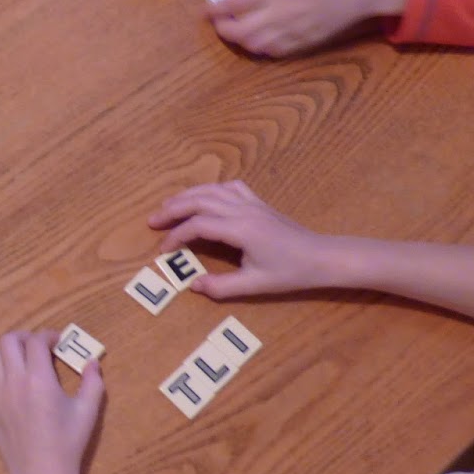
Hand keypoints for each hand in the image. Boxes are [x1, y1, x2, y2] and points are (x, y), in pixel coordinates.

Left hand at [0, 331, 104, 473]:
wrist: (40, 473)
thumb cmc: (67, 442)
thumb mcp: (88, 411)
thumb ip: (93, 382)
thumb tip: (92, 362)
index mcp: (39, 378)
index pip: (36, 341)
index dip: (48, 335)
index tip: (57, 342)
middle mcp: (13, 380)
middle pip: (9, 340)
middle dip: (25, 337)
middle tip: (39, 347)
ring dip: (10, 352)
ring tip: (24, 361)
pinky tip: (6, 380)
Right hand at [148, 181, 336, 297]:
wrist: (321, 257)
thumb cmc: (291, 272)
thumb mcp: (255, 285)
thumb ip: (221, 286)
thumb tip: (193, 285)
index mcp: (240, 229)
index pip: (198, 225)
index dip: (177, 236)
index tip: (164, 250)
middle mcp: (243, 210)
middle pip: (199, 200)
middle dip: (173, 209)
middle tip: (152, 221)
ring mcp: (251, 203)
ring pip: (212, 190)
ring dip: (187, 195)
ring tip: (168, 206)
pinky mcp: (258, 203)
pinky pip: (230, 187)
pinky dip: (211, 189)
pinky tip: (204, 197)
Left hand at [209, 0, 409, 57]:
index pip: (234, 3)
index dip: (216, 9)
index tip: (206, 10)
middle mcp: (282, 11)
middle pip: (240, 31)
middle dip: (224, 29)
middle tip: (219, 23)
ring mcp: (295, 30)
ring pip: (255, 45)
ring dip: (242, 40)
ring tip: (237, 31)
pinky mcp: (307, 43)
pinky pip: (276, 52)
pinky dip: (262, 47)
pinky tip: (260, 39)